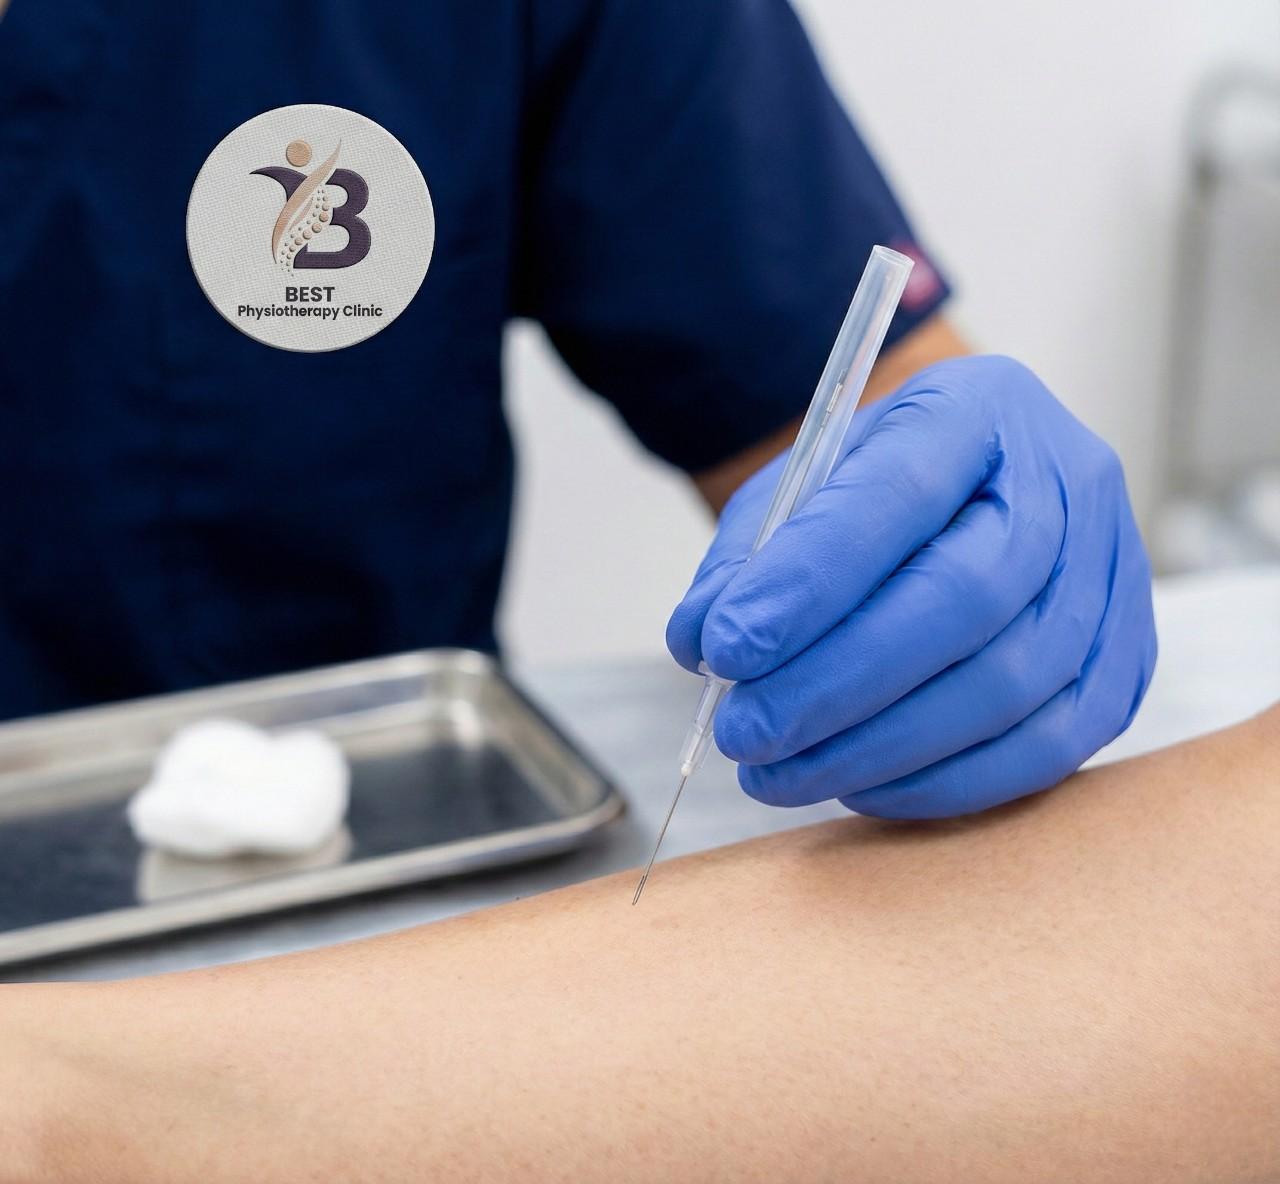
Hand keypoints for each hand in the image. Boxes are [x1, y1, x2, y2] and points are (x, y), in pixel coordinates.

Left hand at [667, 356, 1156, 818]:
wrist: (971, 491)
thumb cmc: (877, 490)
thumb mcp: (800, 487)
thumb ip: (749, 557)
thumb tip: (703, 644)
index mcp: (976, 409)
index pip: (898, 493)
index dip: (809, 581)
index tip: (726, 649)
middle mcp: (1065, 482)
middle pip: (964, 598)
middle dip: (836, 683)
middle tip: (745, 733)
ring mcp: (1112, 573)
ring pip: (1007, 683)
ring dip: (877, 749)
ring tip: (779, 772)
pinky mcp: (1125, 660)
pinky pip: (1047, 747)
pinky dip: (943, 784)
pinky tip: (860, 787)